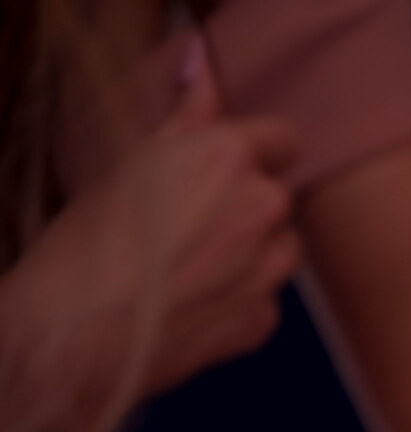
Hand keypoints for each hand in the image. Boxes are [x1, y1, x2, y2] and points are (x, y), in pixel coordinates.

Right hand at [23, 35, 300, 397]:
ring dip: (250, 254)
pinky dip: (238, 300)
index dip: (255, 153)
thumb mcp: (131, 165)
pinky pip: (264, 299)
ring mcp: (271, 268)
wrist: (76, 331)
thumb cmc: (88, 243)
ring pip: (279, 249)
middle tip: (186, 228)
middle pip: (276, 197)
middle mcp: (264, 207)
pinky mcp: (266, 318)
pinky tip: (191, 304)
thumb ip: (186, 119)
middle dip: (245, 207)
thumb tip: (205, 70)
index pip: (283, 138)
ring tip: (187, 268)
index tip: (229, 169)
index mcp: (230, 157)